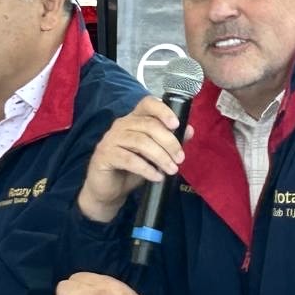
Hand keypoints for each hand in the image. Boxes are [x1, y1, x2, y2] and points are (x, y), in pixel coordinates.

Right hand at [76, 95, 193, 222]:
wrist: (109, 190)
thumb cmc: (132, 169)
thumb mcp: (154, 154)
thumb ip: (170, 141)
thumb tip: (189, 130)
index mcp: (134, 119)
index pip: (147, 104)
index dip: (163, 111)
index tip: (177, 125)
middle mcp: (121, 125)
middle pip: (149, 125)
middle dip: (169, 142)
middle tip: (180, 158)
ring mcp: (111, 139)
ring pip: (140, 142)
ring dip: (160, 157)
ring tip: (172, 170)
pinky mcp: (104, 155)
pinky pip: (129, 159)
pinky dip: (146, 169)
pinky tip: (157, 177)